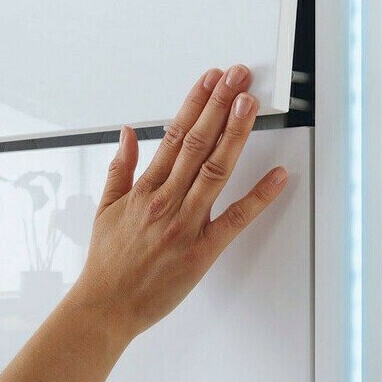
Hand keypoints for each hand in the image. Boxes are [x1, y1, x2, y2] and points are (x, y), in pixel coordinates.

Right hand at [73, 64, 287, 342]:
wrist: (106, 305)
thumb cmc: (106, 263)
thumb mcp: (105, 209)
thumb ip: (120, 168)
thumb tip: (129, 133)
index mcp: (144, 190)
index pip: (174, 135)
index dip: (195, 103)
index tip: (210, 80)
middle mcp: (166, 201)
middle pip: (198, 143)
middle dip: (220, 104)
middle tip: (238, 77)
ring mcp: (186, 224)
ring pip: (216, 170)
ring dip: (235, 134)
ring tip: (250, 104)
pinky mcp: (202, 250)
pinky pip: (236, 219)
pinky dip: (259, 196)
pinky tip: (277, 176)